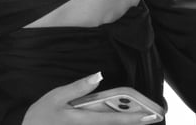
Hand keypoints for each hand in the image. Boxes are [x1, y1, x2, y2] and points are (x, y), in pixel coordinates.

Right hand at [23, 73, 161, 124]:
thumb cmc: (41, 114)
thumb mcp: (57, 96)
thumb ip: (78, 87)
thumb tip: (98, 76)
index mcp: (82, 119)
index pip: (113, 120)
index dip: (134, 118)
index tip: (151, 115)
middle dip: (135, 122)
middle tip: (154, 116)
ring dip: (125, 123)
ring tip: (142, 117)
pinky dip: (112, 124)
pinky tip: (122, 119)